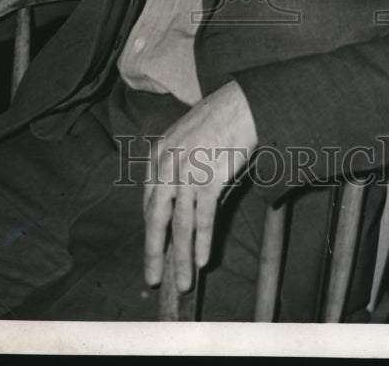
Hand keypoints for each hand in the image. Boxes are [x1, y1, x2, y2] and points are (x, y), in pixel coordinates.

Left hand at [143, 80, 257, 292]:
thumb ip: (176, 167)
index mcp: (157, 156)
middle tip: (153, 278)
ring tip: (183, 282)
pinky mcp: (208, 180)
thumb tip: (179, 202)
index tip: (154, 249)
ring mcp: (186, 174)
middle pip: (156, 219)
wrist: (240, 106)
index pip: (148, 201)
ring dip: (182, 258)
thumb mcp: (184, 140)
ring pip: (180, 226)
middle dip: (153, 252)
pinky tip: (202, 261)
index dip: (151, 229)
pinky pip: (203, 220)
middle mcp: (166, 166)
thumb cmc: (216, 121)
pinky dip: (203, 243)